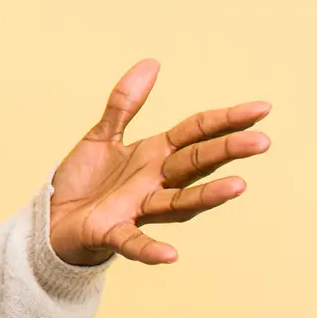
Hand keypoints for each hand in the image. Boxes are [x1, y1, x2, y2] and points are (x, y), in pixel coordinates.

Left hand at [46, 59, 271, 265]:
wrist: (53, 219)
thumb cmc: (85, 181)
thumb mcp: (103, 135)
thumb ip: (125, 103)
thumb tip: (153, 62)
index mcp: (154, 154)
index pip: (197, 133)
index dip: (227, 119)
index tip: (263, 109)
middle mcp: (154, 182)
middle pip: (196, 163)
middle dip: (227, 151)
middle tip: (262, 141)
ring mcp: (137, 209)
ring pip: (178, 203)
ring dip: (206, 196)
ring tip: (238, 186)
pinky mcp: (112, 233)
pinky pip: (134, 241)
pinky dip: (151, 249)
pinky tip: (171, 255)